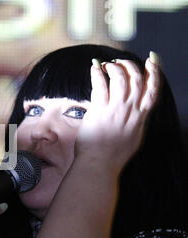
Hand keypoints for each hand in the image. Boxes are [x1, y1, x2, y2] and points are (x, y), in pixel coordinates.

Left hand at [75, 52, 160, 173]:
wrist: (99, 164)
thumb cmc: (112, 156)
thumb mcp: (133, 139)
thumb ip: (135, 123)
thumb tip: (135, 114)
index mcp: (140, 119)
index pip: (153, 91)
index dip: (155, 73)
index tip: (152, 60)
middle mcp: (130, 112)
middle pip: (137, 80)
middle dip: (130, 66)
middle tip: (121, 62)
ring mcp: (115, 110)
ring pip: (120, 79)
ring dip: (114, 67)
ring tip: (106, 65)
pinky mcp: (99, 110)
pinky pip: (100, 85)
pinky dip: (98, 73)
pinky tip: (94, 67)